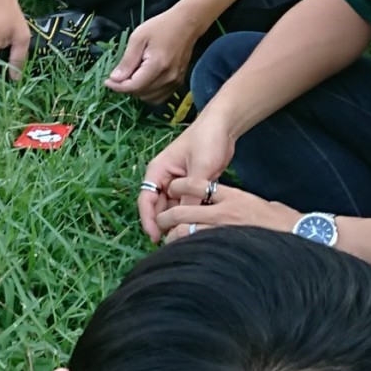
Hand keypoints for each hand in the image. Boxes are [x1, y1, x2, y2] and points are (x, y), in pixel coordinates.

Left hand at [105, 8, 202, 100]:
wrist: (186, 24)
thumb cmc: (160, 27)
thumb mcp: (138, 38)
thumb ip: (127, 61)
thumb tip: (115, 79)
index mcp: (157, 65)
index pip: (134, 86)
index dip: (118, 86)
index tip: (107, 81)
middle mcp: (168, 77)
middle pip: (141, 94)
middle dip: (127, 87)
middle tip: (121, 73)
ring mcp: (175, 82)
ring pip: (150, 98)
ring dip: (138, 91)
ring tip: (133, 74)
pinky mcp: (179, 82)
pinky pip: (160, 97)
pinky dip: (149, 92)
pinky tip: (144, 79)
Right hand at [137, 113, 236, 240]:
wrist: (224, 126)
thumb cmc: (207, 141)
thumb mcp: (200, 169)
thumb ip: (192, 196)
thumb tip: (187, 222)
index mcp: (158, 171)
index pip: (146, 200)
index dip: (148, 221)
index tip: (155, 238)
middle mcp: (164, 179)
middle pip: (158, 208)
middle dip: (164, 225)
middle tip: (175, 244)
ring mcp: (178, 183)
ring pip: (173, 209)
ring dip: (178, 221)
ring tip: (187, 238)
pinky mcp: (191, 187)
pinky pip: (187, 205)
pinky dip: (191, 214)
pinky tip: (198, 226)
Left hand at [155, 183, 300, 242]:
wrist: (301, 234)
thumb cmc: (285, 221)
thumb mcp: (260, 203)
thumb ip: (241, 203)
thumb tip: (234, 206)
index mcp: (233, 195)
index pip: (196, 184)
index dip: (178, 186)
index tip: (171, 189)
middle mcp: (224, 210)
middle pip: (183, 209)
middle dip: (166, 217)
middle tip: (160, 224)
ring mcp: (224, 230)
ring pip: (186, 231)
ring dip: (172, 237)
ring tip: (166, 242)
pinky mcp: (226, 246)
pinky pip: (199, 247)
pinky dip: (187, 250)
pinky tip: (180, 255)